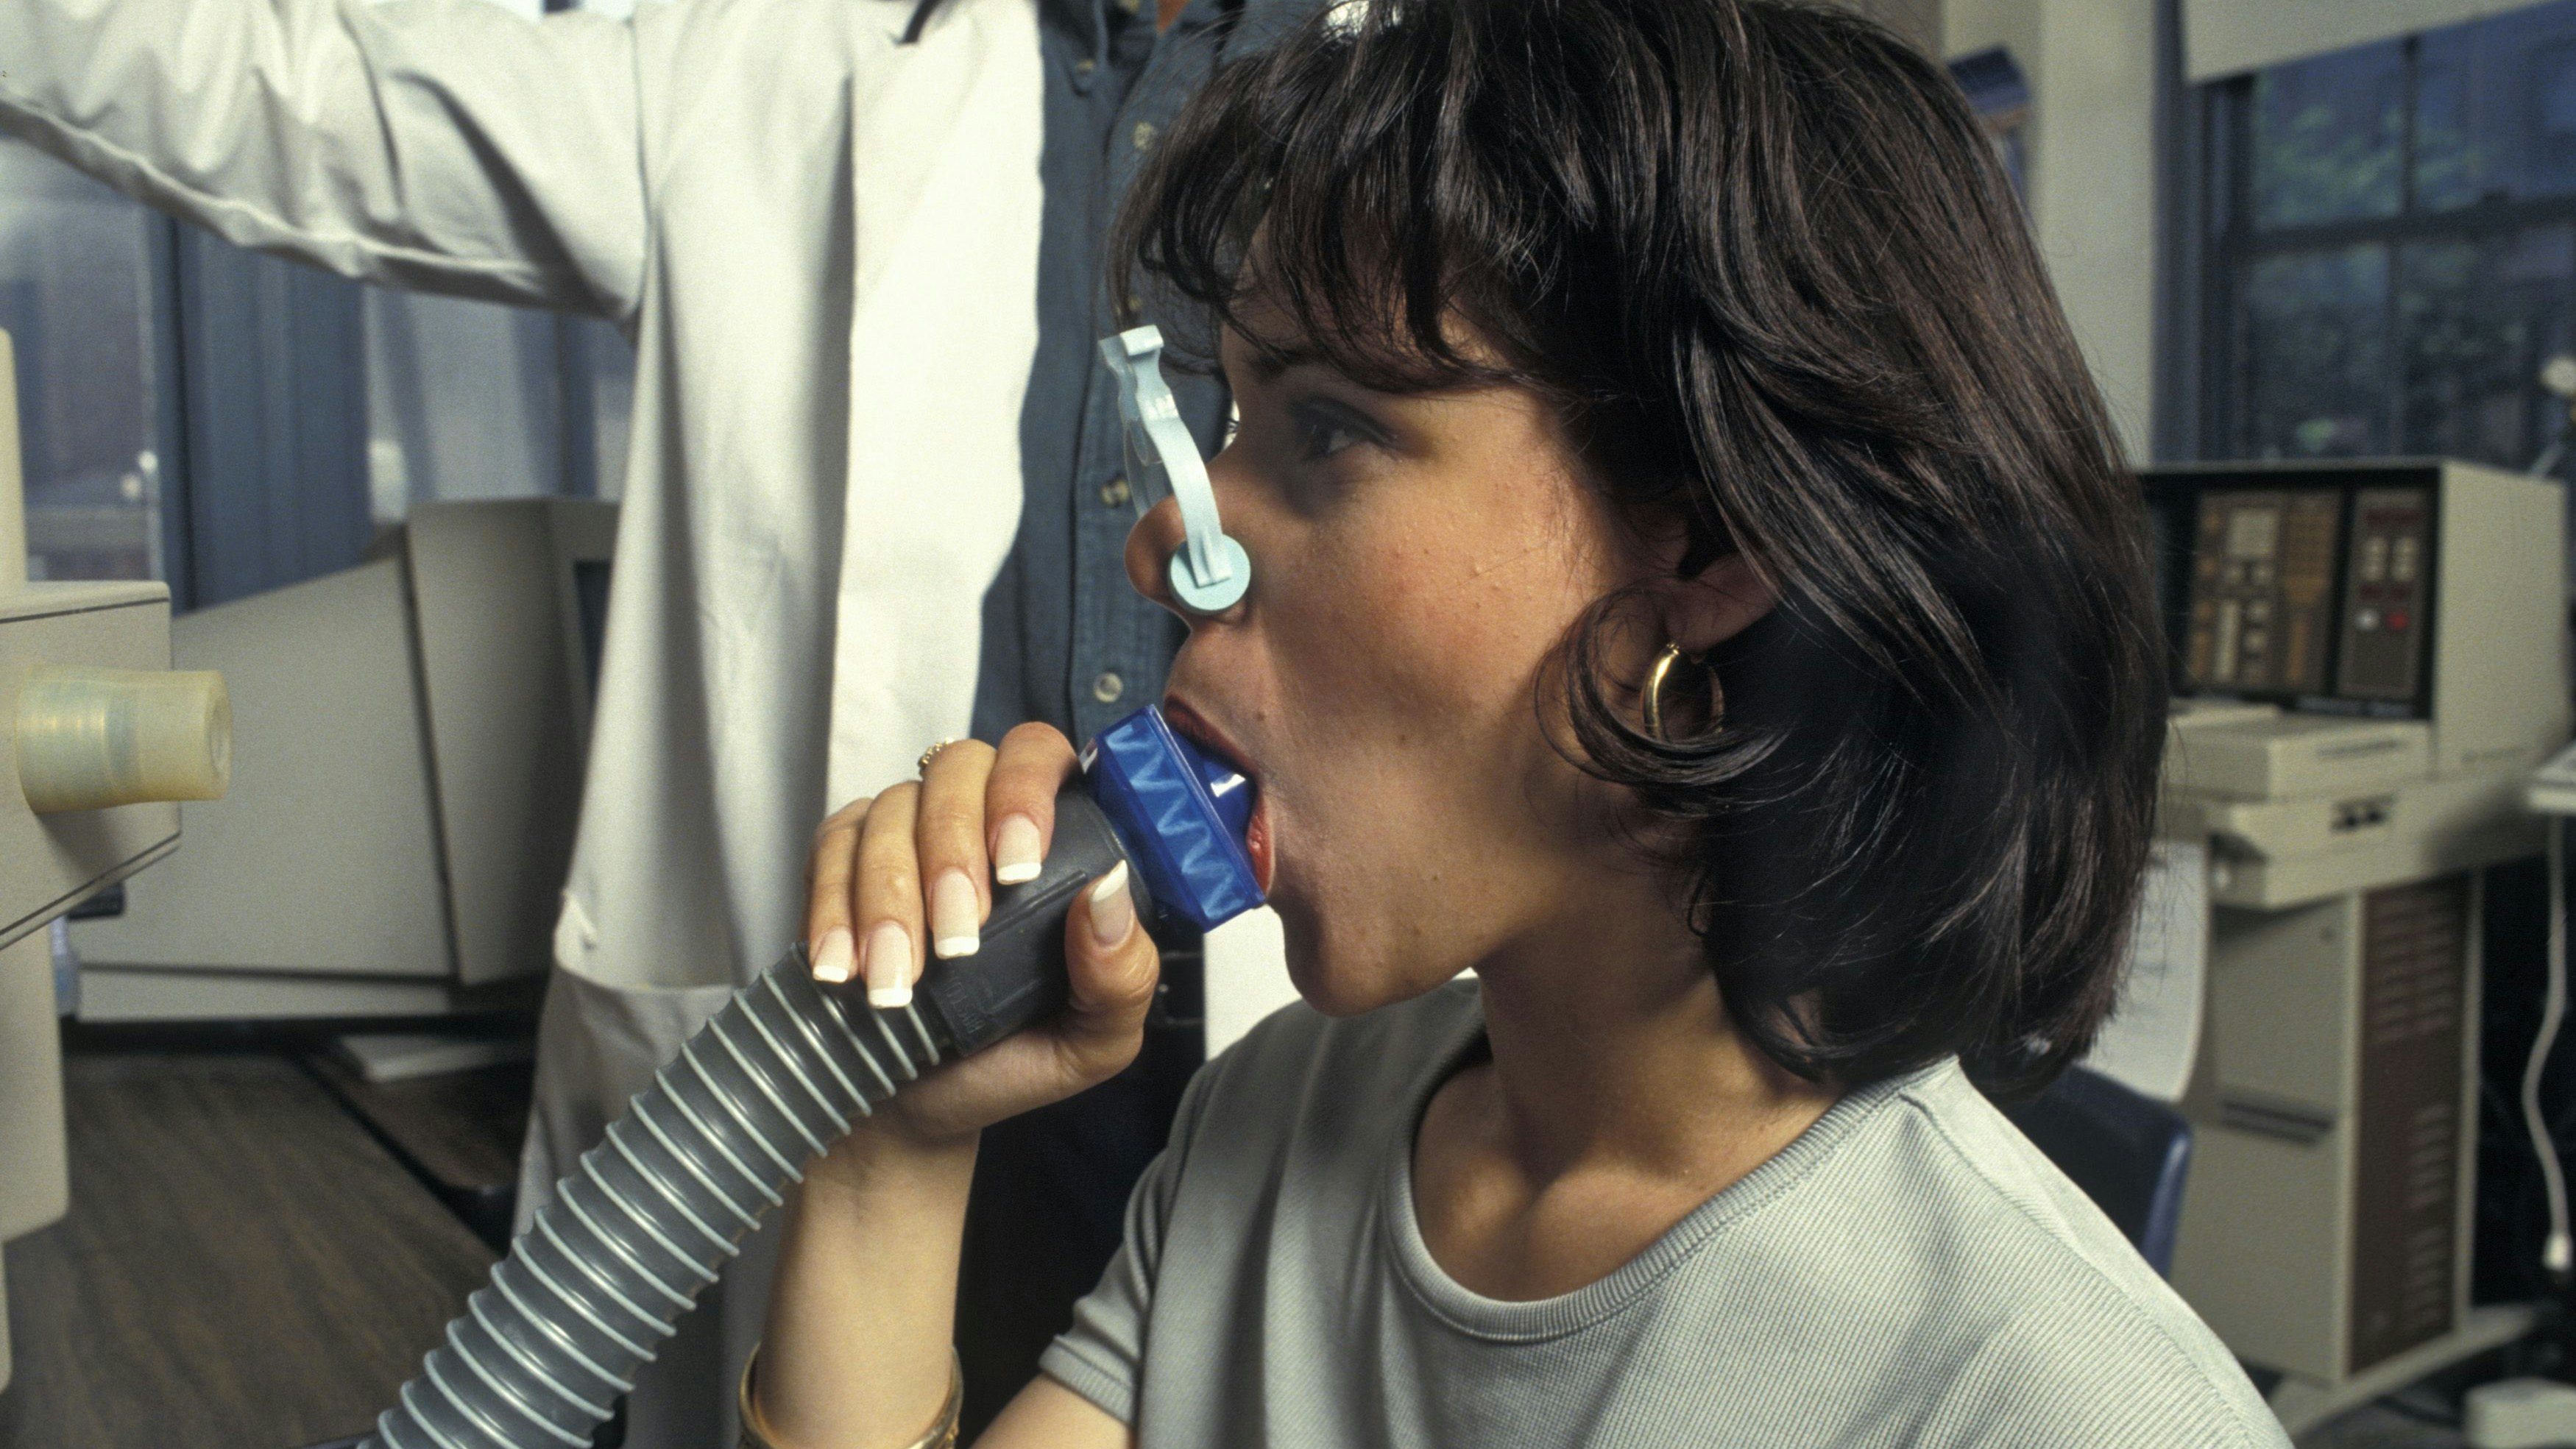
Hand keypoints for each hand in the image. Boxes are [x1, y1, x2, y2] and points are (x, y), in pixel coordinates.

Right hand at [801, 723, 1160, 1158]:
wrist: (922, 1106)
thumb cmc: (1013, 1057)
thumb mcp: (1092, 1039)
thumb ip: (1122, 975)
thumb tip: (1109, 891)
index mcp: (1055, 837)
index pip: (1040, 757)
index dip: (1024, 791)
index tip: (1017, 868)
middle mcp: (979, 815)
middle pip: (959, 769)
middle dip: (953, 854)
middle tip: (957, 944)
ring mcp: (907, 829)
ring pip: (891, 810)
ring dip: (891, 898)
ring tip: (898, 983)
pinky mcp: (843, 858)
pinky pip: (832, 846)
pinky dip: (834, 908)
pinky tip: (844, 966)